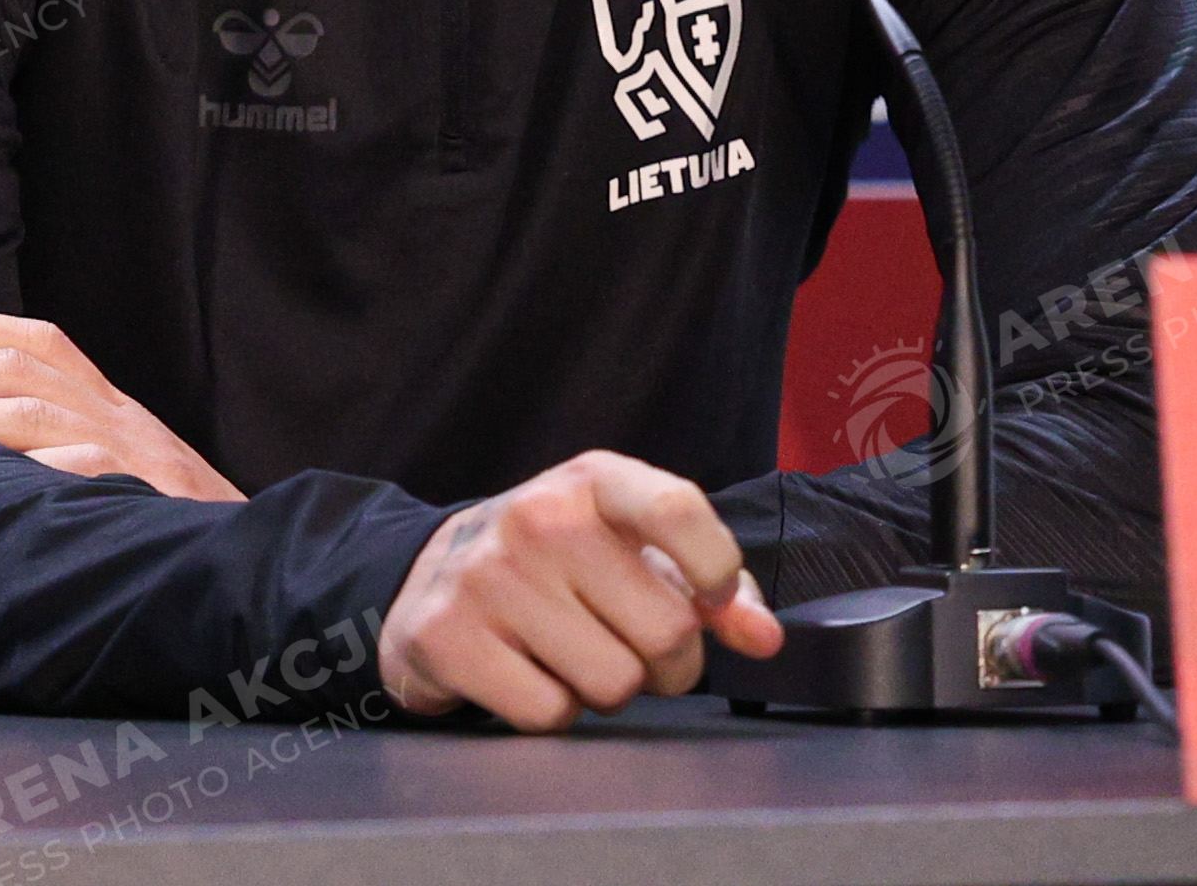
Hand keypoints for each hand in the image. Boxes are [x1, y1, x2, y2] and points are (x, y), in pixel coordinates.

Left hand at [0, 309, 244, 502]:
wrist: (256, 558)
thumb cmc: (175, 525)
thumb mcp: (123, 476)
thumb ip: (64, 457)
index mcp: (111, 408)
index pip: (39, 343)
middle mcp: (117, 417)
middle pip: (15, 368)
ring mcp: (128, 453)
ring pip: (27, 412)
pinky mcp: (136, 495)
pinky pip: (71, 468)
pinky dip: (17, 465)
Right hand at [379, 449, 784, 730]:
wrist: (432, 574)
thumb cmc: (558, 564)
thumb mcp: (631, 547)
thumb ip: (711, 588)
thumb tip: (764, 637)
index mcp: (594, 481)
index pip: (679, 511)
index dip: (718, 571)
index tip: (712, 604)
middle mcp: (539, 518)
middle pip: (666, 632)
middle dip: (664, 663)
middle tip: (628, 645)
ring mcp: (488, 575)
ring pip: (613, 684)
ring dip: (607, 690)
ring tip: (573, 655)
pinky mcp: (448, 635)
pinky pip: (550, 714)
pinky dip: (552, 712)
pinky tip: (528, 673)